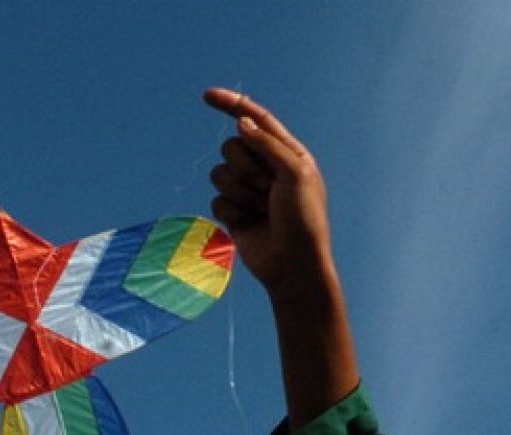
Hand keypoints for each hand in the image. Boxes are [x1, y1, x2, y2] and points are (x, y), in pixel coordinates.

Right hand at [203, 88, 332, 294]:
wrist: (293, 264)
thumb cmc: (304, 219)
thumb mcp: (294, 173)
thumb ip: (267, 144)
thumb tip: (241, 122)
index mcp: (287, 154)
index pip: (255, 119)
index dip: (231, 105)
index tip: (207, 95)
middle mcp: (266, 168)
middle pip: (231, 146)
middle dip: (246, 168)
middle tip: (268, 190)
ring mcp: (249, 191)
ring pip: (220, 173)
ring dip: (240, 193)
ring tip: (262, 210)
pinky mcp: (234, 212)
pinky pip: (216, 199)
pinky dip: (232, 212)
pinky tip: (250, 224)